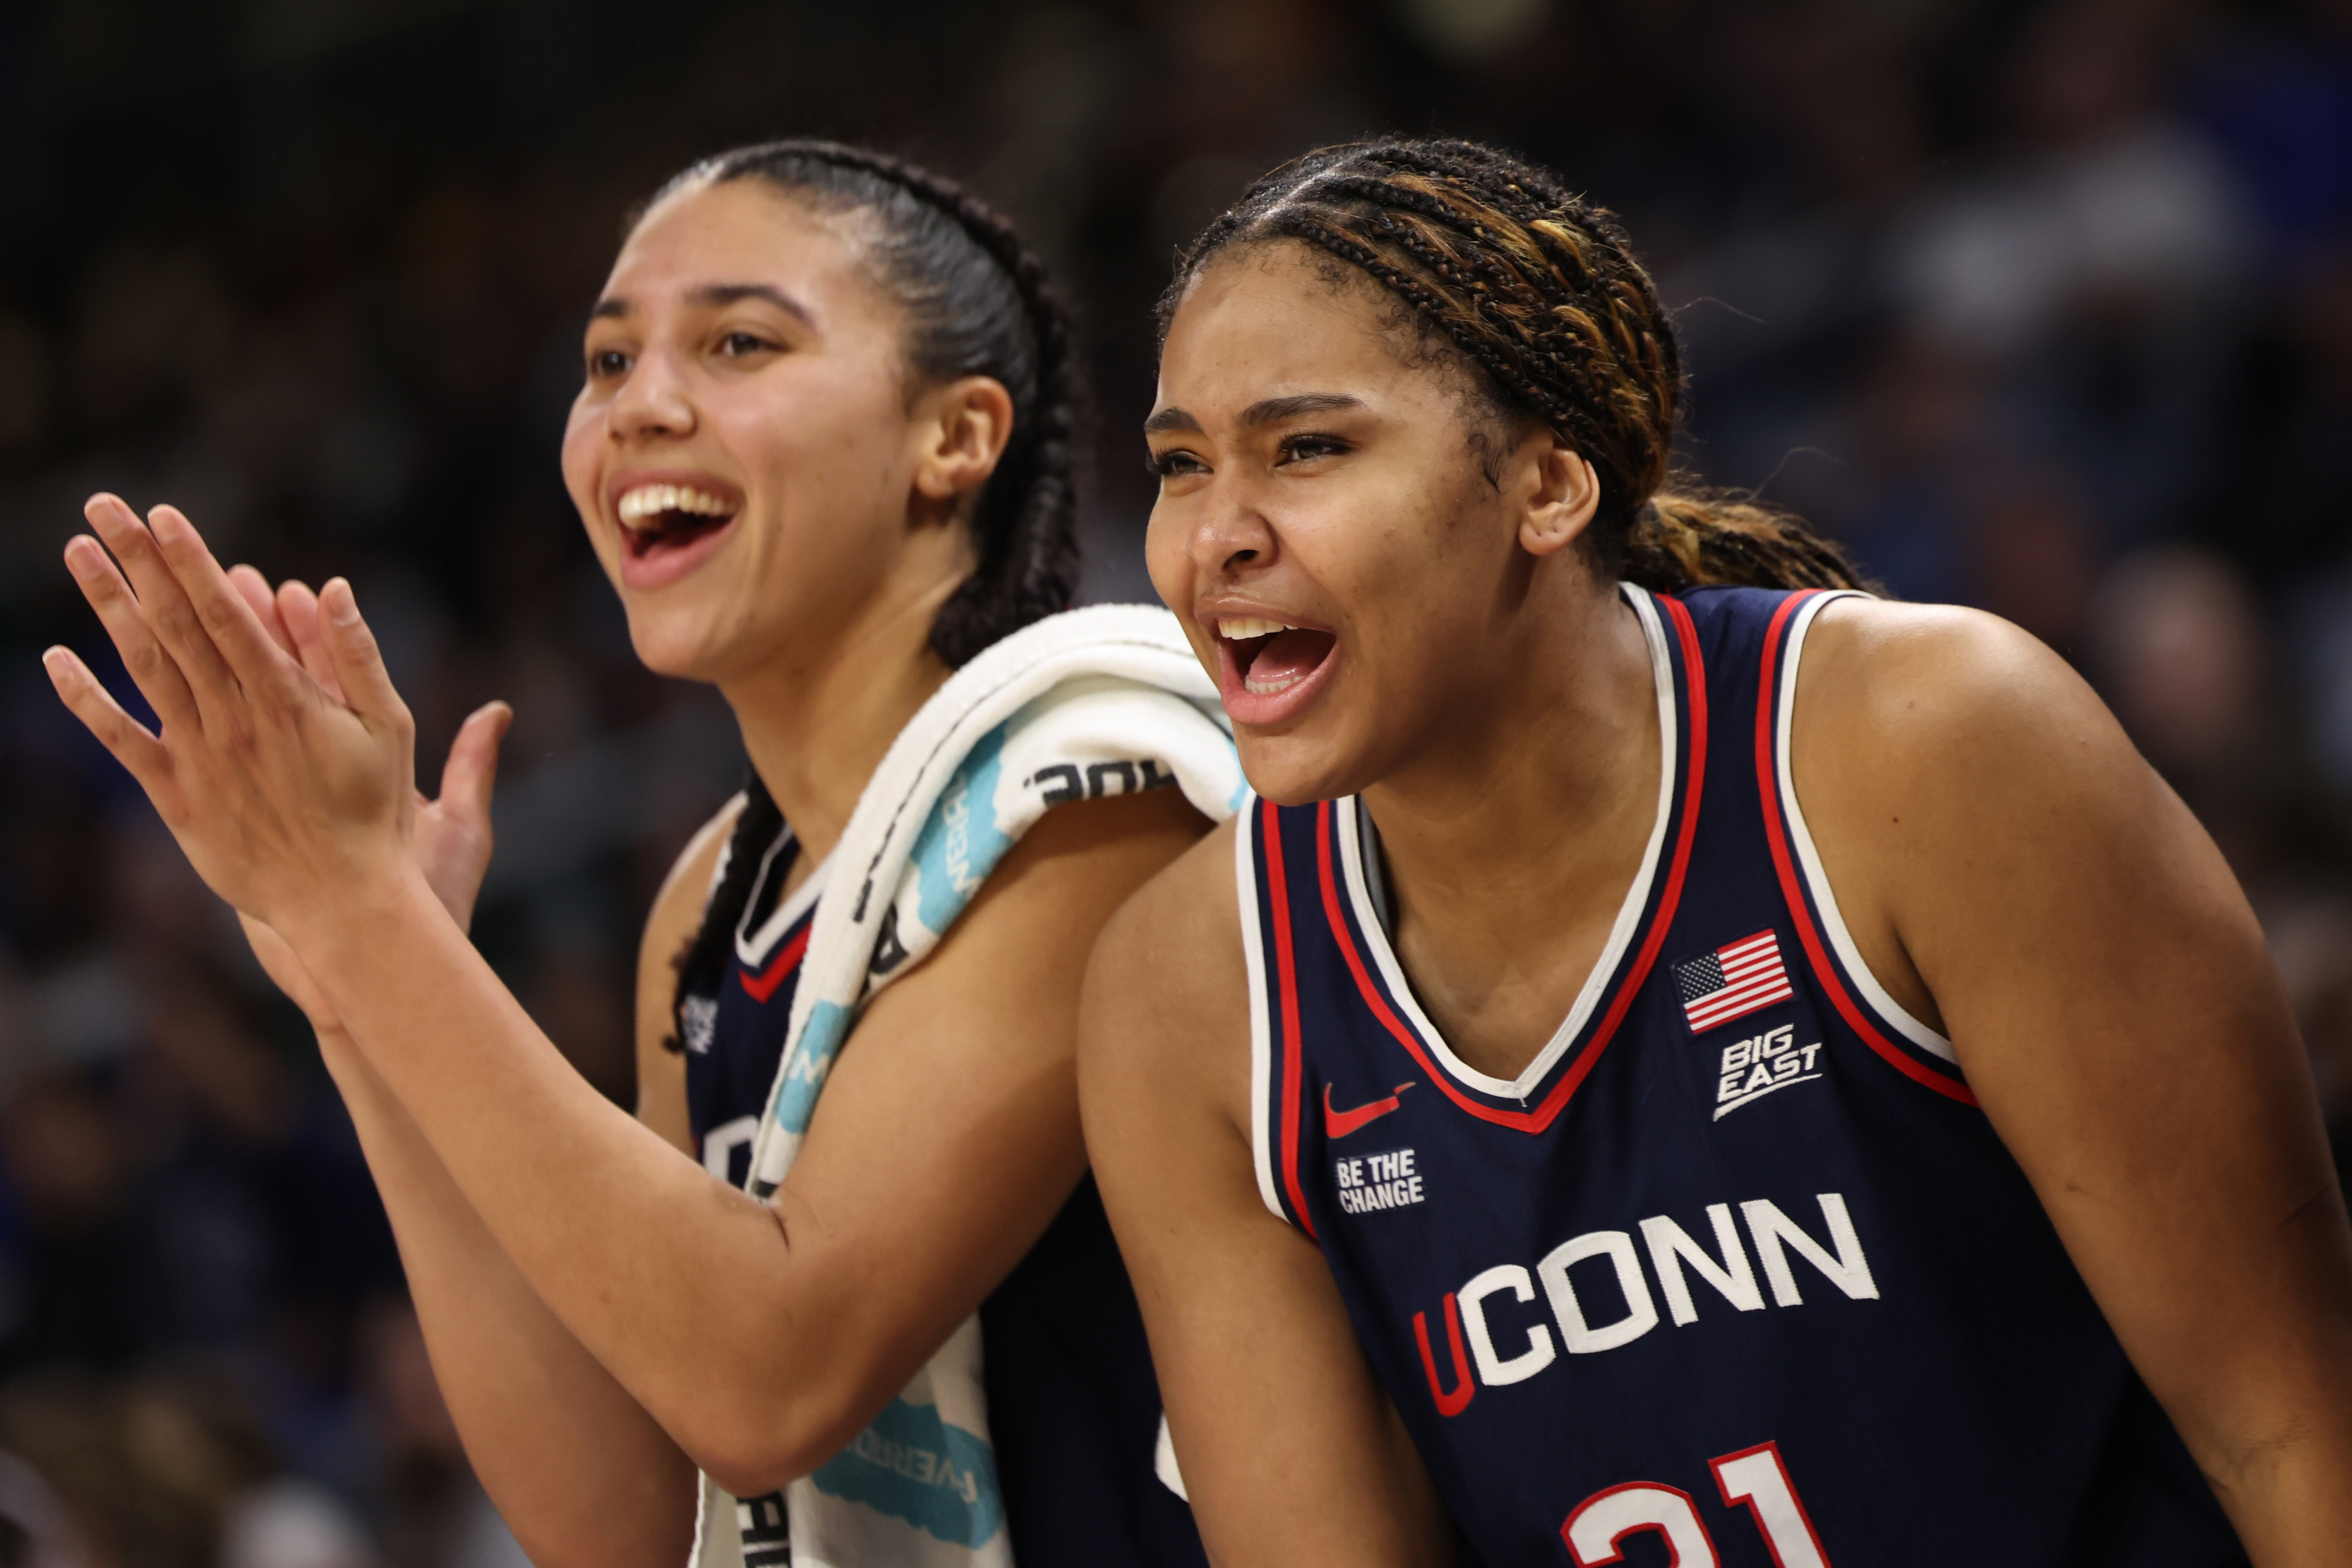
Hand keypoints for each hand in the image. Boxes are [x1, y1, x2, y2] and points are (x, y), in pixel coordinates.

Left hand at [43, 494, 439, 941]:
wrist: (341, 901)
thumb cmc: (375, 815)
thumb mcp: (390, 730)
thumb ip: (359, 658)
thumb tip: (334, 589)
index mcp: (286, 700)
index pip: (227, 615)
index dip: (192, 562)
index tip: (163, 515)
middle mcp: (233, 720)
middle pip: (176, 625)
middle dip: (140, 560)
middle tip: (105, 506)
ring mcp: (200, 757)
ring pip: (144, 667)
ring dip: (108, 605)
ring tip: (78, 551)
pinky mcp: (177, 797)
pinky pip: (122, 740)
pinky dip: (86, 699)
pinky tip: (56, 659)